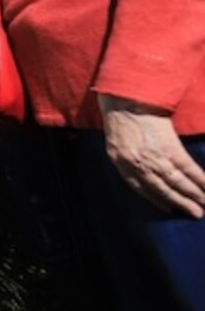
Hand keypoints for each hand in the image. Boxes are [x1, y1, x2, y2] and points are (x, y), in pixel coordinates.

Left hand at [99, 94, 204, 216]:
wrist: (128, 97)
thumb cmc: (120, 113)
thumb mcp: (115, 138)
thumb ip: (126, 154)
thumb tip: (142, 167)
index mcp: (120, 161)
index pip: (138, 187)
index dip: (154, 199)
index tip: (167, 208)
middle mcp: (136, 163)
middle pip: (160, 188)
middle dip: (179, 202)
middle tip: (194, 213)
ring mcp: (153, 157)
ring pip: (175, 182)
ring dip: (192, 195)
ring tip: (203, 205)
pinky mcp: (169, 148)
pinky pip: (187, 168)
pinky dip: (199, 179)